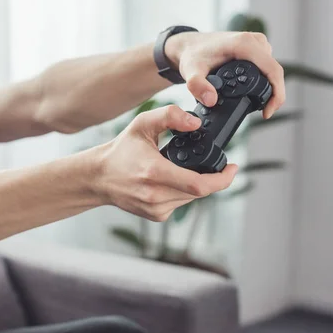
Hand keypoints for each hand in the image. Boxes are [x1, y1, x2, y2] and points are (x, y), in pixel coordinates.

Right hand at [93, 105, 237, 221]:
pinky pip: (181, 203)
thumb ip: (170, 116)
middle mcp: (155, 194)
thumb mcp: (142, 124)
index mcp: (154, 172)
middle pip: (199, 190)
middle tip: (215, 164)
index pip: (199, 184)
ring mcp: (156, 209)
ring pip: (192, 198)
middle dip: (211, 177)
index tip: (233, 167)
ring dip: (196, 184)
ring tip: (182, 168)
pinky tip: (170, 181)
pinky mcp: (156, 216)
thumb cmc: (121, 150)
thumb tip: (195, 124)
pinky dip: (183, 191)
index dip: (222, 179)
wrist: (99, 177)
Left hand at [165, 31, 284, 118]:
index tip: (267, 112)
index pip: (273, 69)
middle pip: (274, 71)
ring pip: (271, 69)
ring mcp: (256, 43)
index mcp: (244, 44)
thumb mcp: (190, 71)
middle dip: (272, 94)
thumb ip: (197, 86)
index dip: (276, 93)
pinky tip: (254, 93)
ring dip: (268, 88)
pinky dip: (263, 81)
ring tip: (256, 104)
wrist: (188, 45)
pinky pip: (266, 66)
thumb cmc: (191, 55)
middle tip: (261, 112)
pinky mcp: (255, 48)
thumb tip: (211, 100)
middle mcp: (254, 41)